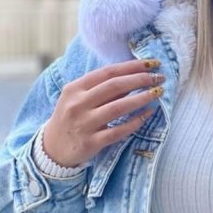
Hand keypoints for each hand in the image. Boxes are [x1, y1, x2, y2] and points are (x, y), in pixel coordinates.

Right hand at [42, 59, 164, 166]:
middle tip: (160, 77)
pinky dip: (136, 121)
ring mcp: (84, 124)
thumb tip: (136, 75)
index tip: (152, 63)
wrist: (52, 148)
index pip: (108, 72)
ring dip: (142, 98)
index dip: (132, 66)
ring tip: (158, 92)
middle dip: (141, 79)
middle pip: (115, 86)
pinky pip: (119, 131)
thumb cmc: (72, 116)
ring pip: (119, 107)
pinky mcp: (91, 143)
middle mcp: (77, 104)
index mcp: (75, 88)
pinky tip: (149, 113)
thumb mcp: (79, 98)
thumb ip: (103, 87)